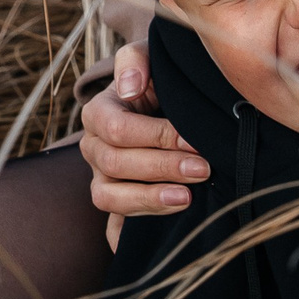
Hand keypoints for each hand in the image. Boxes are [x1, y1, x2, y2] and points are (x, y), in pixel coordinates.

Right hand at [78, 42, 206, 249]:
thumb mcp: (151, 57)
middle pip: (114, 164)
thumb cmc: (160, 79)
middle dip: (161, 167)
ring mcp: (103, 179)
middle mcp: (94, 148)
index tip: (194, 140)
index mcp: (99, 113)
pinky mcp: (118, 203)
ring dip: (148, 199)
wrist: (166, 103)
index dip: (155, 136)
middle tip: (203, 169)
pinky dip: (125, 238)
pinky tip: (154, 242)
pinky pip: (112, 228)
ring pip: (108, 197)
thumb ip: (137, 60)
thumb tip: (128, 88)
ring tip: (187, 199)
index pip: (117, 129)